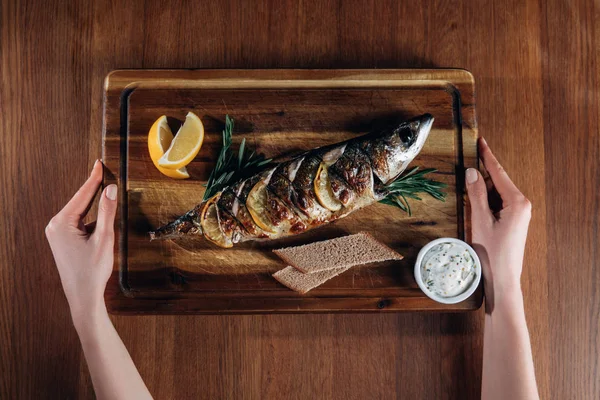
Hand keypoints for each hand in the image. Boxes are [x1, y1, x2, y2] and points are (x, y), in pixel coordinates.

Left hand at [45, 160, 117, 322]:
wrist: (83, 296)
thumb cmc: (92, 271)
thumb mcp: (104, 238)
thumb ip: (107, 211)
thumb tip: (111, 189)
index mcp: (61, 223)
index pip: (82, 194)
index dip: (94, 178)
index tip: (100, 163)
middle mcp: (55, 226)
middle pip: (80, 201)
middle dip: (95, 190)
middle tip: (105, 172)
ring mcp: (57, 233)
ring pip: (81, 212)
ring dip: (95, 208)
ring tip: (106, 203)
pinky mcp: (62, 240)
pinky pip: (79, 222)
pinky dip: (91, 220)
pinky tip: (101, 225)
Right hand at [465, 138, 531, 310]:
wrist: (503, 280)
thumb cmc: (493, 253)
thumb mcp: (480, 221)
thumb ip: (476, 195)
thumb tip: (472, 172)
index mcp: (517, 202)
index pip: (499, 173)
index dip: (488, 156)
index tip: (481, 141)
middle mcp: (522, 205)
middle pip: (498, 181)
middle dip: (483, 173)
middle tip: (469, 161)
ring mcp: (519, 214)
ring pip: (497, 193)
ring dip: (482, 189)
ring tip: (468, 185)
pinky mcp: (513, 221)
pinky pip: (498, 203)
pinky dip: (486, 200)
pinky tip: (475, 201)